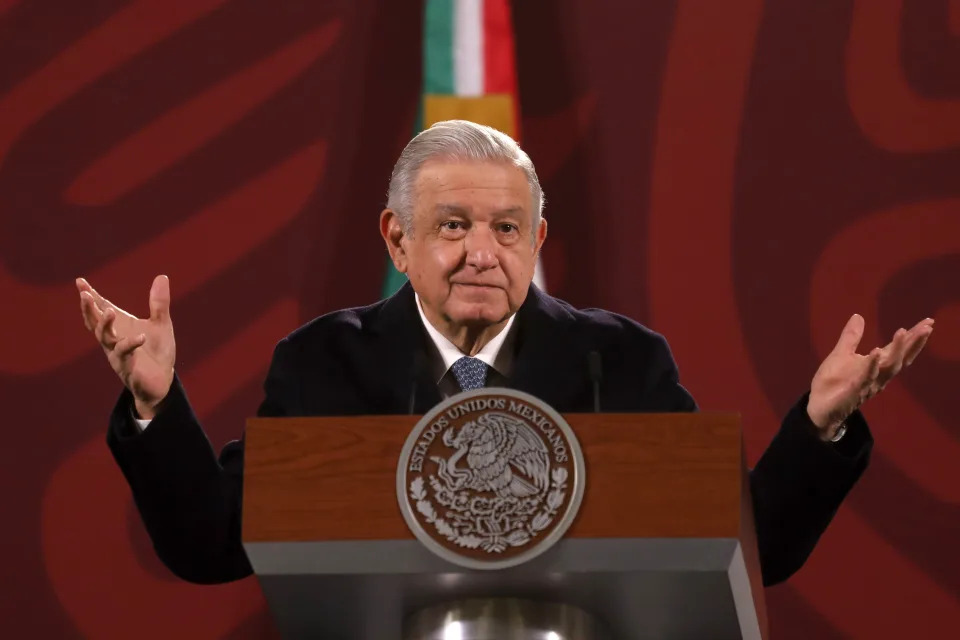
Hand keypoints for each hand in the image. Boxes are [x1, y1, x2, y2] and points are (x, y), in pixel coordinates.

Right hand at [76, 275, 175, 419]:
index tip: (80, 281)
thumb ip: (159, 302)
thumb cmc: (157, 352)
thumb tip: (162, 276)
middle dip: (89, 309)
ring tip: (110, 312)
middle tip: (84, 295)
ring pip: (105, 339)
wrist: (162, 381)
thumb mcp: (161, 323)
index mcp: (120, 327)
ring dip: (105, 325)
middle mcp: (113, 340)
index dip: (91, 296)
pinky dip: (131, 345)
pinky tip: (141, 336)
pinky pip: (125, 356)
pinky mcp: (128, 369)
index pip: (102, 309)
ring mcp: (118, 355)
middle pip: (95, 323)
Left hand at [807, 314, 933, 439]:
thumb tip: (858, 316)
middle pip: (900, 357)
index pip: (898, 349)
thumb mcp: (842, 354)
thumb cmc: (832, 381)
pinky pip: (865, 378)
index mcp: (876, 365)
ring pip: (888, 367)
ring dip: (896, 350)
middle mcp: (878, 375)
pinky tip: (875, 352)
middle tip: (927, 327)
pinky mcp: (853, 391)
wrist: (818, 406)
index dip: (913, 337)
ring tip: (903, 332)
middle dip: (913, 342)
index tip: (928, 322)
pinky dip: (871, 366)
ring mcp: (868, 383)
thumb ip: (852, 337)